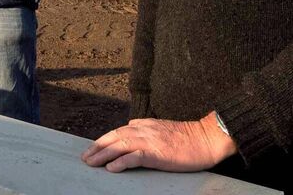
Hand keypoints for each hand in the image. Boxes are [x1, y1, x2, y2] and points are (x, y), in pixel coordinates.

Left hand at [81, 113, 235, 172]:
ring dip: (103, 154)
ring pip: (120, 144)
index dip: (104, 139)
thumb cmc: (188, 137)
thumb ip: (146, 127)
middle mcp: (144, 129)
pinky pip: (135, 156)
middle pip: (114, 136)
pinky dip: (121, 161)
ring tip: (91, 163)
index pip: (118, 130)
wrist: (207, 138)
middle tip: (85, 157)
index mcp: (145, 124)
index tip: (93, 148)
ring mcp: (150, 140)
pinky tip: (111, 168)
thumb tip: (131, 126)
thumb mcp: (162, 127)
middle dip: (97, 146)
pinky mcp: (158, 152)